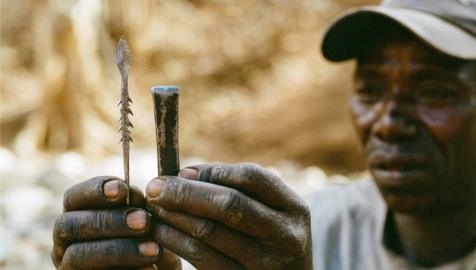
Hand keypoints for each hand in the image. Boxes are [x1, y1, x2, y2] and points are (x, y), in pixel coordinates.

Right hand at [52, 176, 181, 269]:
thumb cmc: (152, 243)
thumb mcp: (150, 223)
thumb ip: (144, 207)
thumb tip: (151, 190)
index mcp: (78, 215)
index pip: (73, 197)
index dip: (95, 190)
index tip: (123, 189)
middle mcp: (67, 240)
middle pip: (71, 224)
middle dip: (109, 220)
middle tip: (144, 221)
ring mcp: (69, 265)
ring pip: (78, 254)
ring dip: (119, 249)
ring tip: (154, 250)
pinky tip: (149, 269)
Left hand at [146, 163, 311, 269]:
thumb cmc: (270, 238)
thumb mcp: (270, 211)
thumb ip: (237, 189)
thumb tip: (186, 174)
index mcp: (294, 209)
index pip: (252, 177)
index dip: (213, 171)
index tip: (181, 172)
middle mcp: (286, 236)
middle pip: (229, 204)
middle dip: (185, 192)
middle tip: (155, 187)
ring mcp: (266, 264)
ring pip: (210, 232)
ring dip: (174, 215)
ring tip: (154, 207)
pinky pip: (201, 258)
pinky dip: (175, 241)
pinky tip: (161, 231)